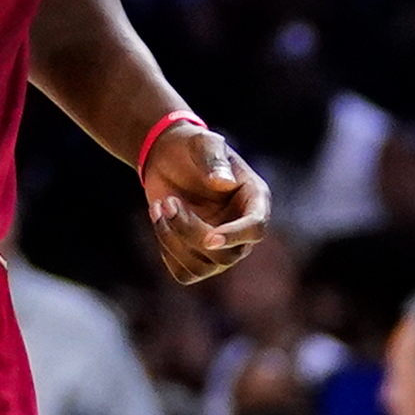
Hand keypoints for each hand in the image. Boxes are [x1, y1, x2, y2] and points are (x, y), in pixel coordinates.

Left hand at [145, 120, 268, 285]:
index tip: (210, 237)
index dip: (236, 236)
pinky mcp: (195, 255)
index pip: (256, 228)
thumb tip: (223, 182)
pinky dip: (166, 249)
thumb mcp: (202, 143)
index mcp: (254, 200)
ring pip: (202, 266)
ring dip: (172, 239)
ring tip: (158, 206)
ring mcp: (220, 246)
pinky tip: (158, 220)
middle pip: (226, 254)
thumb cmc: (190, 147)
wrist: (167, 157)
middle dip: (189, 231)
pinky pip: (184, 272)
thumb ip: (213, 159)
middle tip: (166, 202)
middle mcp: (241, 228)